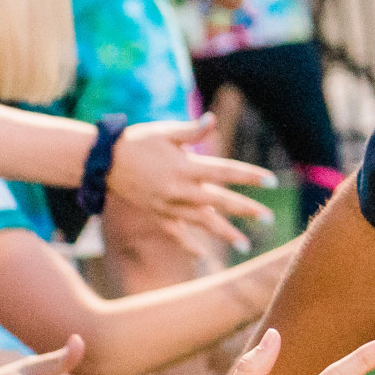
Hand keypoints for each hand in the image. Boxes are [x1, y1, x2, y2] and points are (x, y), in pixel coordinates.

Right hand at [108, 114, 276, 249]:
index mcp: (185, 166)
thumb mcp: (165, 133)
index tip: (271, 181)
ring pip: (202, 222)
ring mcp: (168, 205)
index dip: (249, 176)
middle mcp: (179, 189)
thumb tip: (212, 119)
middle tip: (268, 218)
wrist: (103, 163)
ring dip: (224, 234)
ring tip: (245, 245)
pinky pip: (176, 233)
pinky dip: (189, 244)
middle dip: (245, 209)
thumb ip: (192, 131)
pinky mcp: (157, 214)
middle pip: (219, 202)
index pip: (225, 172)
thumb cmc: (137, 142)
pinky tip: (203, 256)